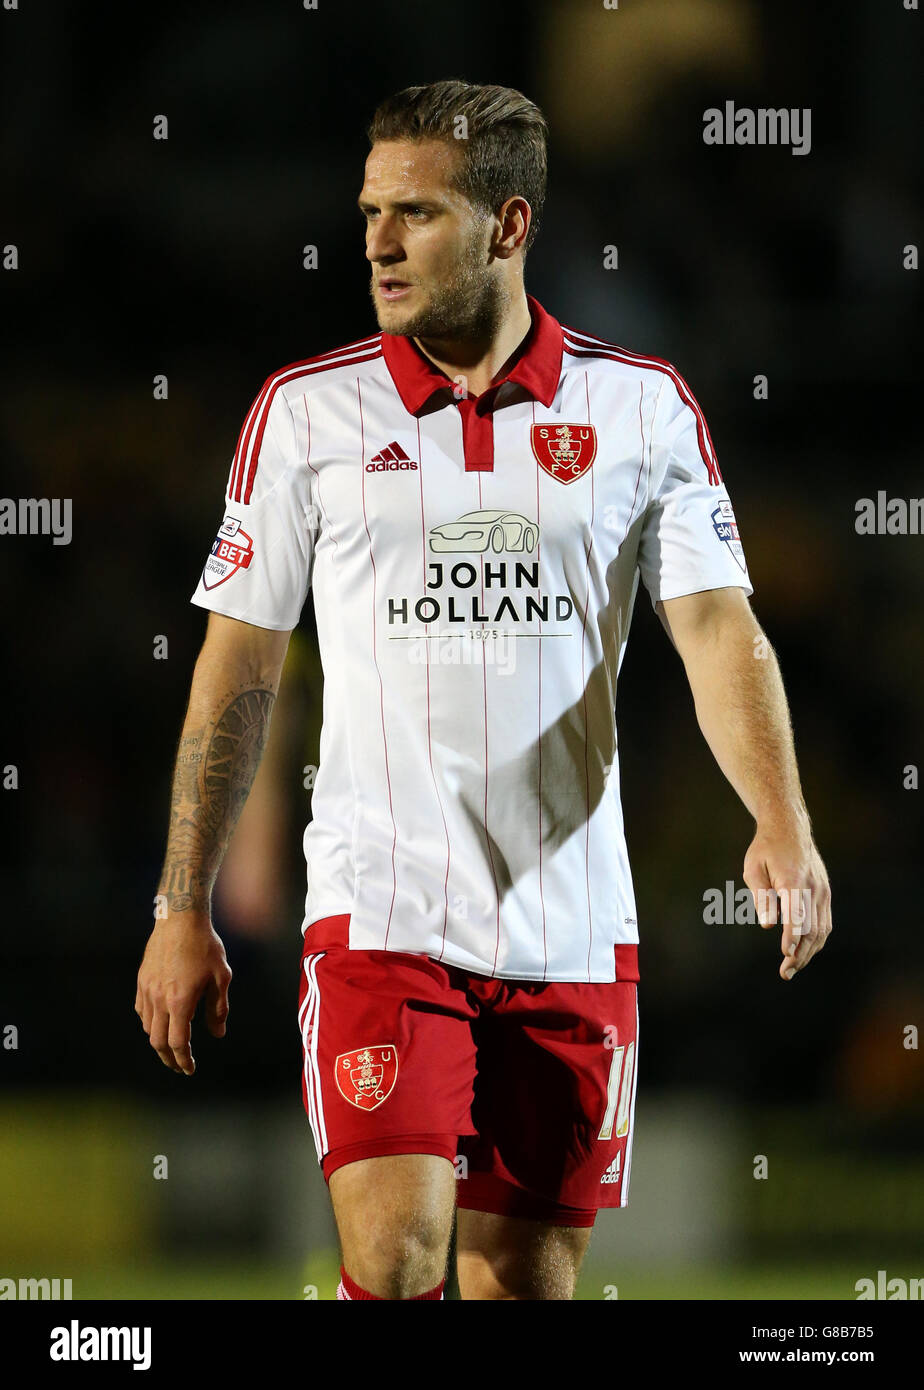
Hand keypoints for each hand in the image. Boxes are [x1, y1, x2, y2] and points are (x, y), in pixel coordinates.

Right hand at [135, 913, 231, 1073]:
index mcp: (180, 1000)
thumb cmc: (205, 946)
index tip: (190, 1069)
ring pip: (148, 1026)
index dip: (184, 1059)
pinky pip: (141, 1009)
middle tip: (179, 1065)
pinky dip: (150, 1022)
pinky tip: (160, 1021)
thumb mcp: (221, 977)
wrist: (180, 918)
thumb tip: (217, 1034)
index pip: (177, 1042)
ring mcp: (147, 989)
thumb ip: (218, 1008)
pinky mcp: (142, 979)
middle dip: (169, 1058)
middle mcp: (159, 998)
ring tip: (171, 1045)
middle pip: (158, 1041)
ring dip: (158, 1041)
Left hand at [743, 821, 831, 979]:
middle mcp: (813, 888)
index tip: (786, 954)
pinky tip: (804, 953)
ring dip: (809, 952)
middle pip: (812, 928)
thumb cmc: (766, 849)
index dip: (792, 937)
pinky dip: (816, 940)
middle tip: (786, 973)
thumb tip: (769, 925)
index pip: (796, 914)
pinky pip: (824, 922)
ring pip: (821, 929)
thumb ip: (761, 897)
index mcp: (794, 880)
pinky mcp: (825, 893)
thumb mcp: (754, 868)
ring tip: (792, 968)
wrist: (790, 828)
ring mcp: (822, 891)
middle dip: (800, 953)